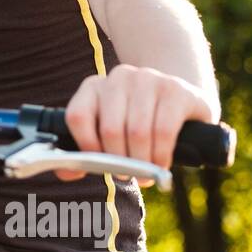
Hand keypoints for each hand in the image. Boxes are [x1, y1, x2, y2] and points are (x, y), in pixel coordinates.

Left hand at [55, 64, 216, 186]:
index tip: (99, 164)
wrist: (183, 104)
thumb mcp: (109, 133)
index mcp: (93, 86)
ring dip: (141, 162)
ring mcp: (148, 79)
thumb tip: (68, 172)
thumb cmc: (138, 123)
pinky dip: (161, 155)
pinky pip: (163, 131)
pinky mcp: (175, 90)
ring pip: (137, 132)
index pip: (77, 116)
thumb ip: (85, 151)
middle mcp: (118, 77)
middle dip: (119, 160)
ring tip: (145, 173)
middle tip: (126, 174)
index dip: (86, 146)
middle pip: (110, 129)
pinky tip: (161, 164)